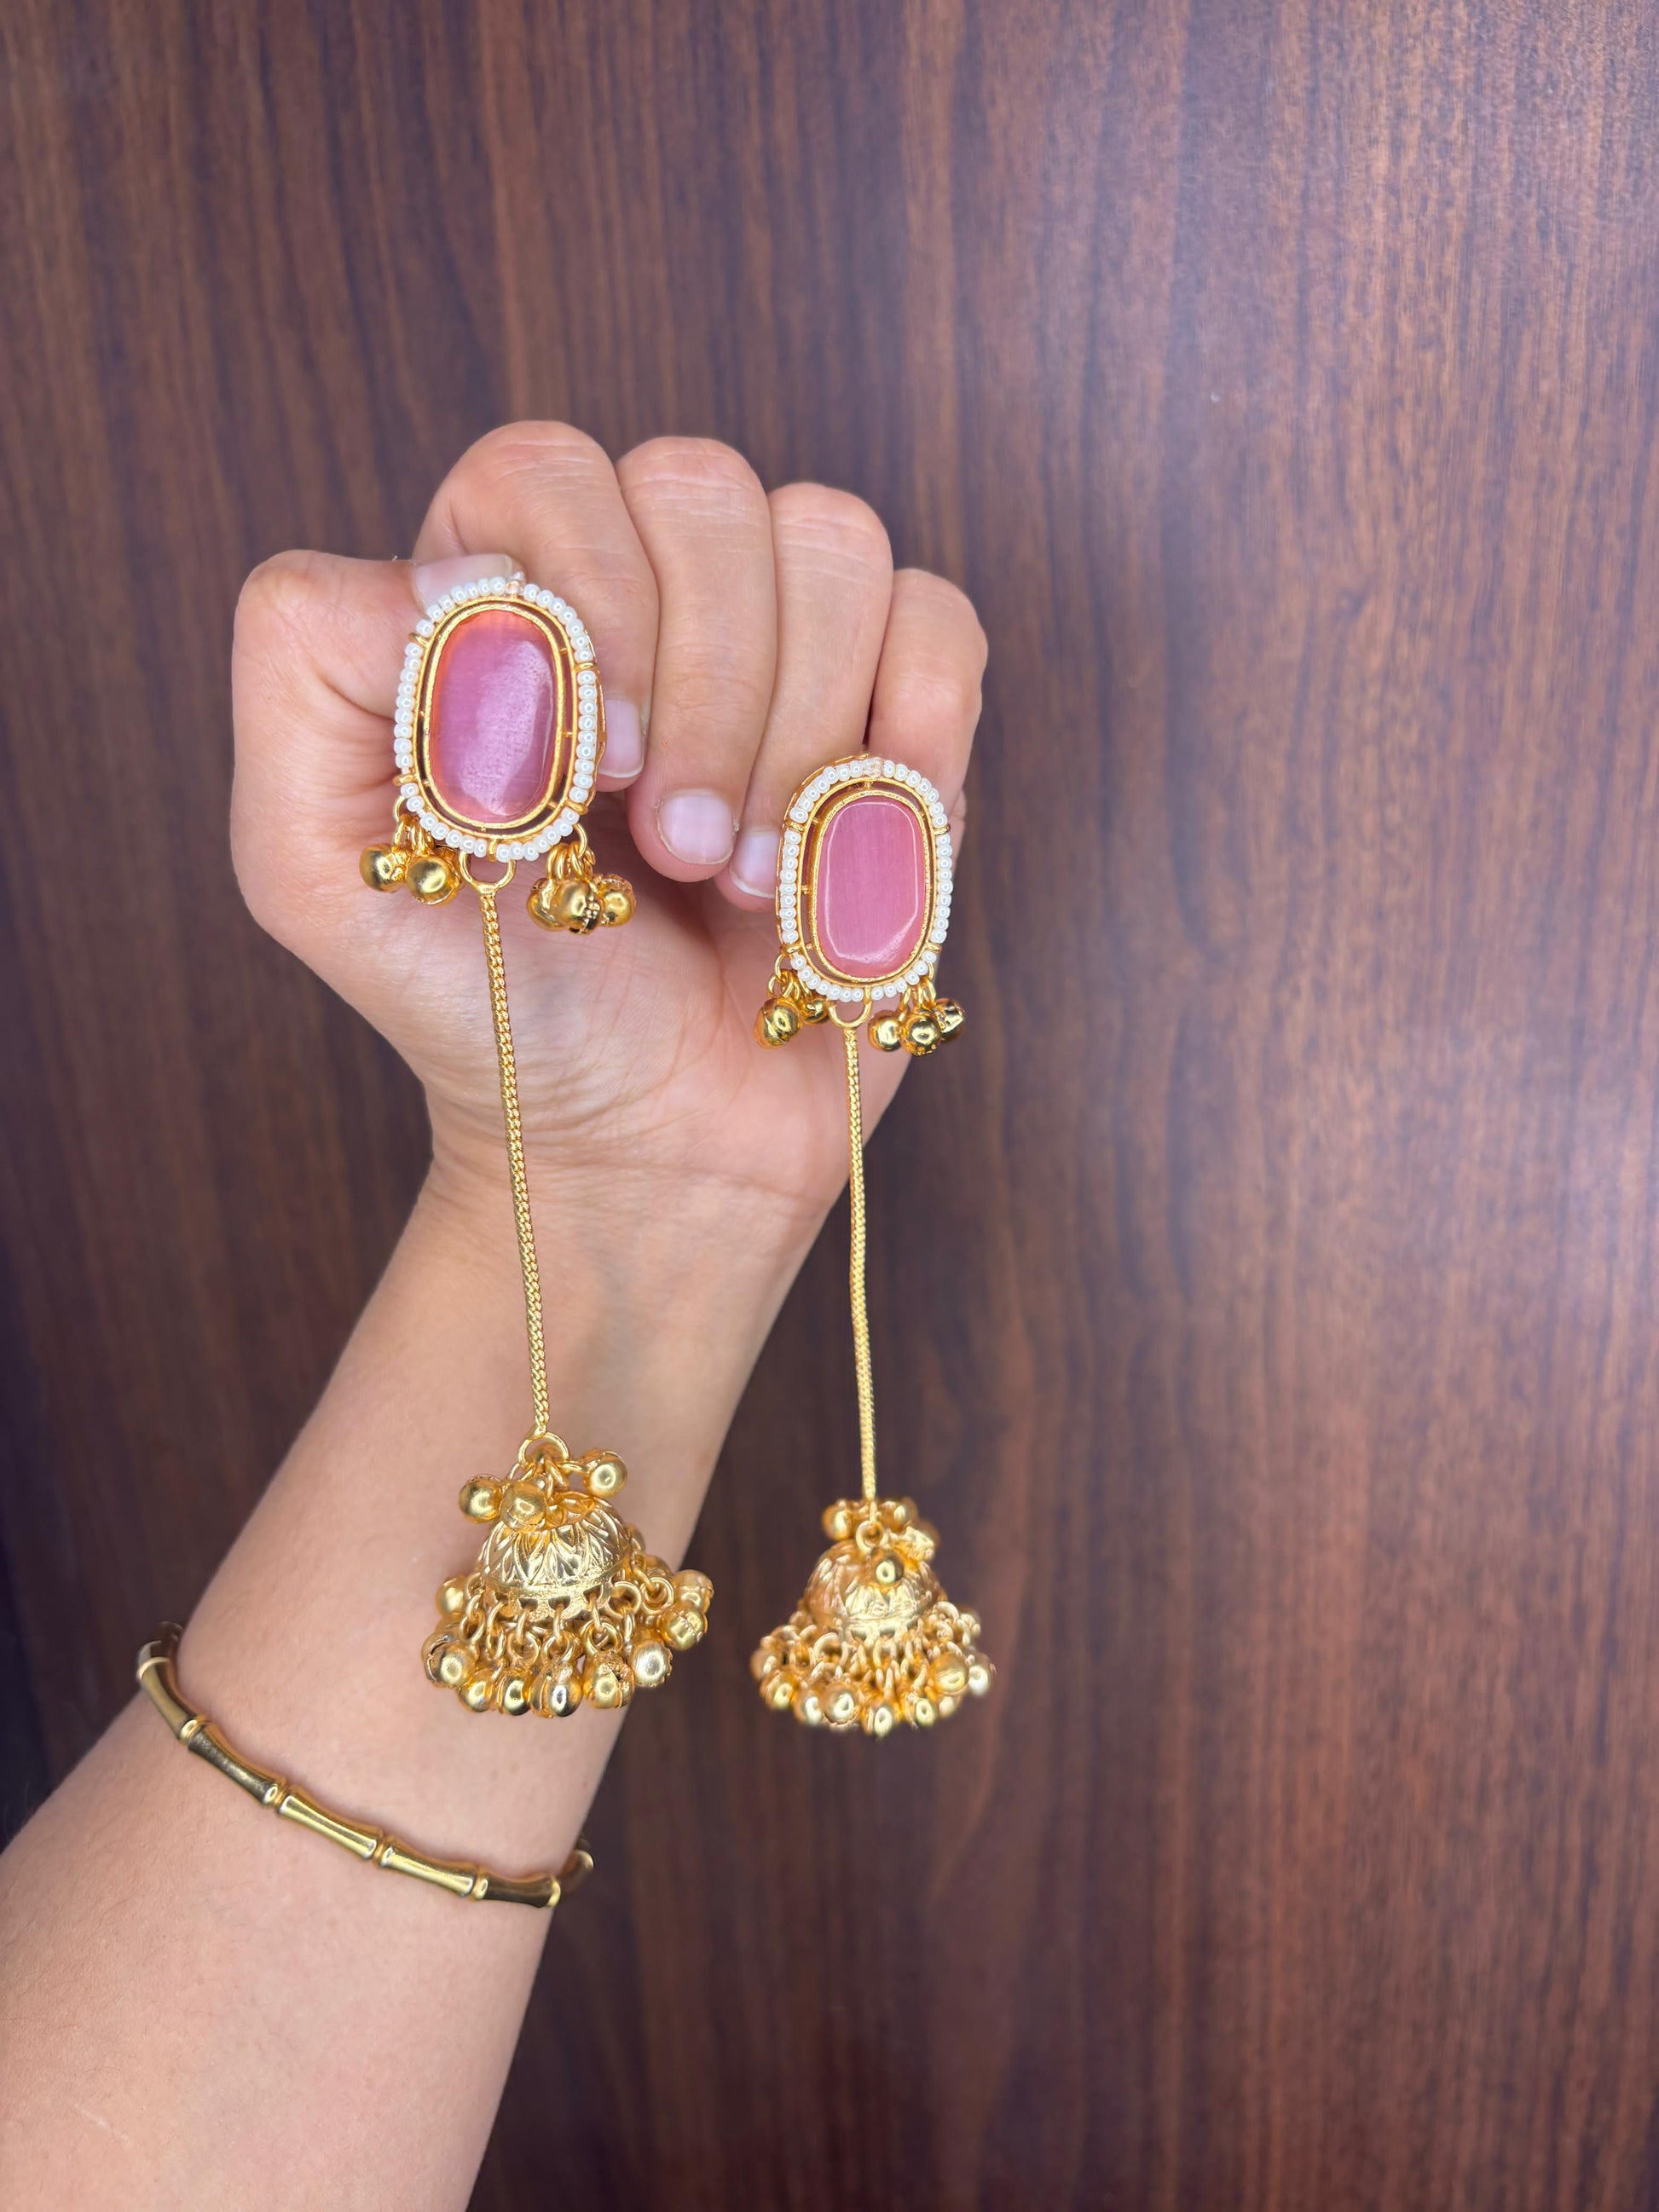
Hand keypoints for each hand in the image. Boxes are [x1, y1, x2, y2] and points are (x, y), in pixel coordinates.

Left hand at [231, 424, 984, 1232]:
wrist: (643, 1145)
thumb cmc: (488, 1010)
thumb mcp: (316, 869)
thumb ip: (312, 675)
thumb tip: (468, 573)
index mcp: (498, 596)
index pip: (546, 474)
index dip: (587, 598)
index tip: (592, 775)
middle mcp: (644, 587)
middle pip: (703, 489)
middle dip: (705, 690)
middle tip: (675, 851)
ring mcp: (781, 642)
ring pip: (833, 544)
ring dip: (797, 735)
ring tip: (748, 883)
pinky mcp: (896, 713)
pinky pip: (939, 624)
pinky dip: (913, 735)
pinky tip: (851, 852)